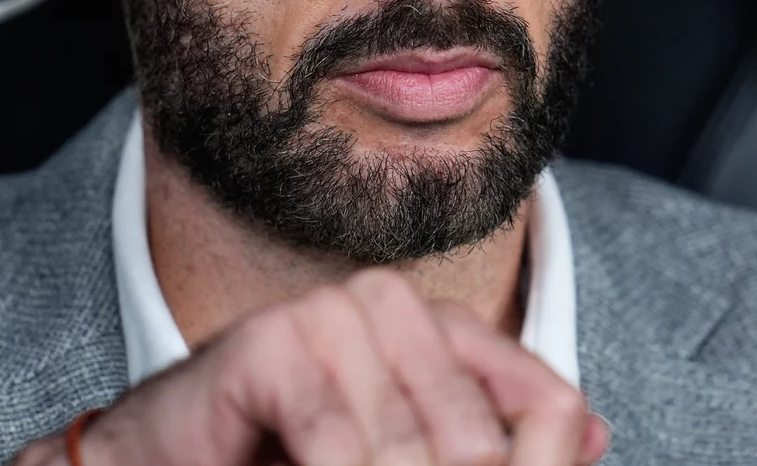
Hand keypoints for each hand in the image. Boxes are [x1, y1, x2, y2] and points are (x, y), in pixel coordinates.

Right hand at [11, 268, 609, 465]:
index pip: (545, 400)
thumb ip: (501, 448)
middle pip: (481, 438)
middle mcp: (394, 306)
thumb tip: (596, 434)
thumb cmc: (281, 463)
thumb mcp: (401, 461)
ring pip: (409, 449)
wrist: (160, 463)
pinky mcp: (273, 340)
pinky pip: (338, 440)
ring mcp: (333, 312)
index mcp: (439, 330)